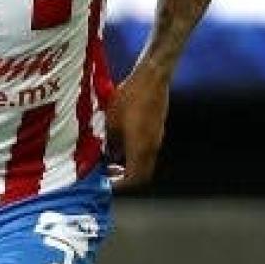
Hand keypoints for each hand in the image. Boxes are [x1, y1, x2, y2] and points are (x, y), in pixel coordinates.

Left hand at [105, 65, 169, 189]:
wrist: (152, 78)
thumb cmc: (129, 98)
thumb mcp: (111, 121)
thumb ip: (110, 142)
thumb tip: (106, 155)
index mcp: (140, 149)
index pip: (134, 179)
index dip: (120, 185)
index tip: (106, 183)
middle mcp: (152, 148)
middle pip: (142, 174)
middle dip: (126, 178)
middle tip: (110, 173)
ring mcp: (157, 139)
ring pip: (145, 162)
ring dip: (131, 165)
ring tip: (112, 158)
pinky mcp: (158, 130)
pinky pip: (147, 150)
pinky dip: (135, 154)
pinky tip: (121, 143)